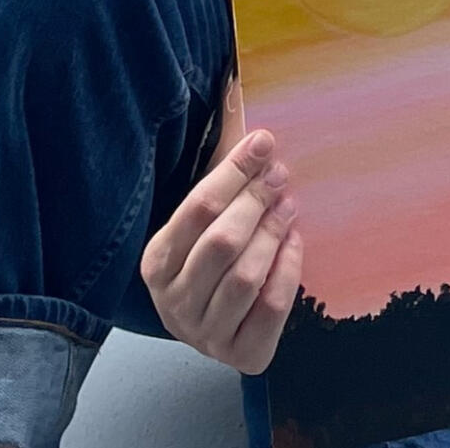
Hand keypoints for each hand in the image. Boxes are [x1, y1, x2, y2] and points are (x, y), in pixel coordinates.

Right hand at [142, 129, 304, 375]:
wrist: (215, 324)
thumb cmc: (210, 256)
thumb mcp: (203, 218)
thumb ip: (219, 169)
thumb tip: (238, 95)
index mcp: (155, 263)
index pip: (197, 209)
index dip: (234, 172)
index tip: (265, 142)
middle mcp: (173, 303)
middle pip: (221, 244)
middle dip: (256, 201)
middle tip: (281, 175)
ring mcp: (205, 335)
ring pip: (245, 277)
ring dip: (274, 234)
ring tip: (290, 205)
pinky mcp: (242, 355)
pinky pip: (271, 309)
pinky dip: (288, 271)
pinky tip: (294, 243)